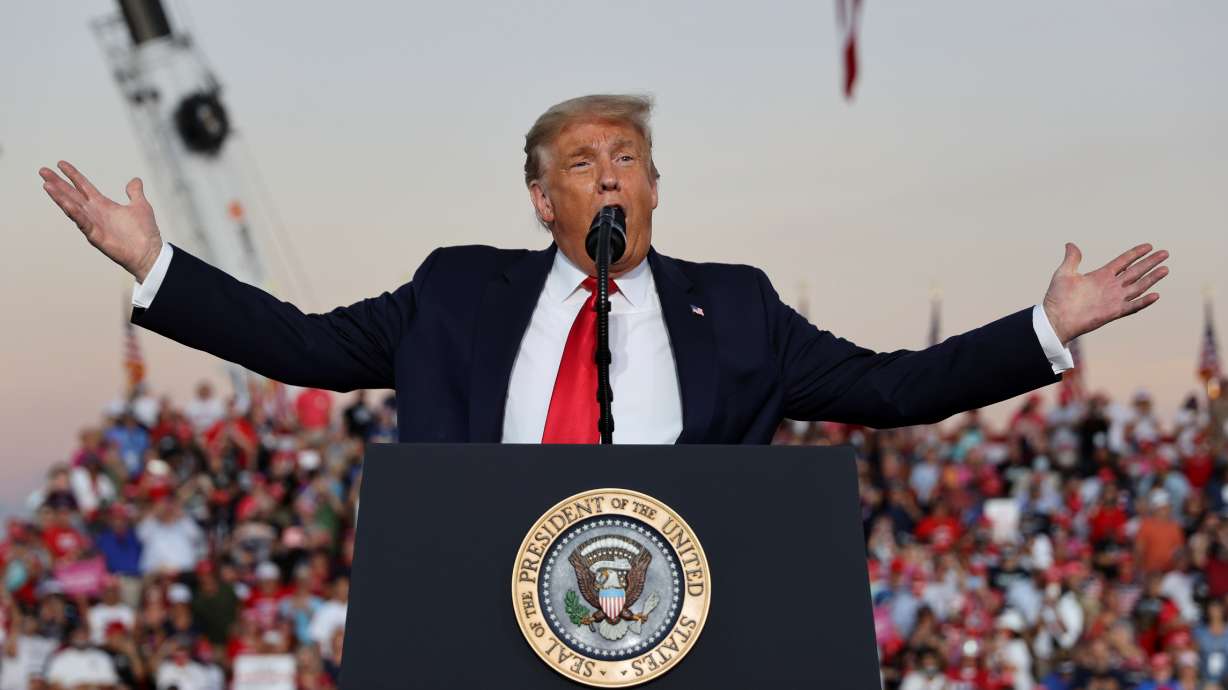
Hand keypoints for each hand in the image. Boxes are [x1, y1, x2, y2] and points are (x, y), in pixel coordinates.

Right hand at [39, 161, 163, 281]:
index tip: (60, 164)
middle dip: (58, 183)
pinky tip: (65, 203)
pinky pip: (82, 222)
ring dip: (60, 196)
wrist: (149, 253)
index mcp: (104, 205)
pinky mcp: (95, 236)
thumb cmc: (145, 232)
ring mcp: (94, 224)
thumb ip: (135, 193)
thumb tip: (135, 180)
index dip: (73, 175)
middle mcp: (95, 213)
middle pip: (72, 195)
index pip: (84, 186)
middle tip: (43, 171)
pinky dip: (74, 213)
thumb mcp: (140, 206)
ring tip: (47, 185)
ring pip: (72, 207)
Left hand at [1042, 242, 1168, 344]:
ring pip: (1138, 286)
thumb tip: (1070, 244)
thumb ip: (1072, 259)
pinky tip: (1155, 295)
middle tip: (1165, 253)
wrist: (1055, 318)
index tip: (1149, 246)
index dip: (1136, 253)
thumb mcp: (1065, 273)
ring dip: (1152, 278)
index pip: (1123, 261)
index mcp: (1101, 275)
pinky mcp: (1113, 312)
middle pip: (1135, 271)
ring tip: (1165, 269)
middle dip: (1150, 262)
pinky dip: (1143, 302)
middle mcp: (1110, 286)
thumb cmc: (1057, 297)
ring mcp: (1113, 299)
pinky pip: (1132, 307)